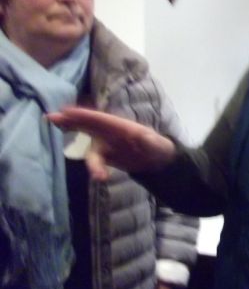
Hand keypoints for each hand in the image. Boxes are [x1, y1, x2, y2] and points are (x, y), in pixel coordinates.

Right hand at [47, 106, 175, 180]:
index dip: (84, 115)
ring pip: (91, 148)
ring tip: (99, 176)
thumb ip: (148, 140)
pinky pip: (95, 161)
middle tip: (51, 117)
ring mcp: (106, 144)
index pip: (101, 119)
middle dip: (70, 122)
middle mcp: (111, 133)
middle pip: (87, 126)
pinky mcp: (106, 156)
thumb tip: (142, 137)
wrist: (158, 162)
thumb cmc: (158, 147)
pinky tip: (101, 177)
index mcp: (121, 126)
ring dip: (91, 161)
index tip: (67, 110)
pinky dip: (95, 168)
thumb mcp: (157, 144)